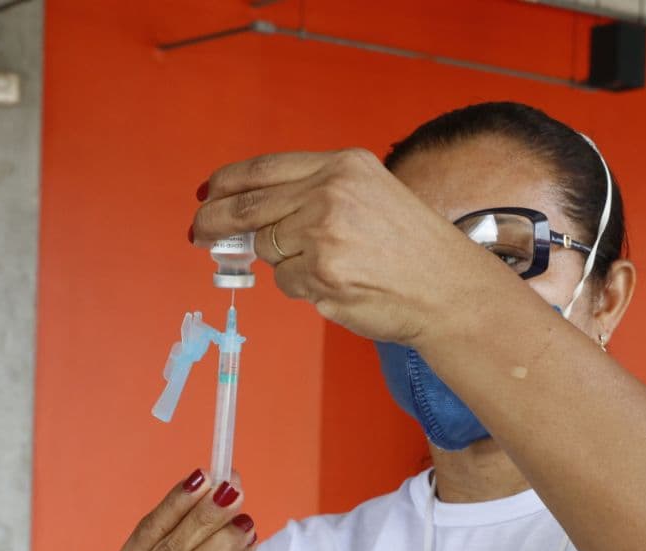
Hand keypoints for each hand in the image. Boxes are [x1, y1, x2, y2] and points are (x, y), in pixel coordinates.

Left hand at [190, 149, 492, 345]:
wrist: (449, 290)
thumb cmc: (412, 249)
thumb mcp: (369, 195)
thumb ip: (312, 195)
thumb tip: (249, 217)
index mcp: (341, 165)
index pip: (263, 169)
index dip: (226, 183)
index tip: (206, 195)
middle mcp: (329, 192)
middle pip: (248, 208)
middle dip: (213, 223)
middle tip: (196, 234)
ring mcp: (323, 234)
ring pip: (268, 251)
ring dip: (281, 263)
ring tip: (324, 268)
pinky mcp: (321, 274)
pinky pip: (287, 283)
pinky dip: (303, 288)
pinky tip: (339, 285)